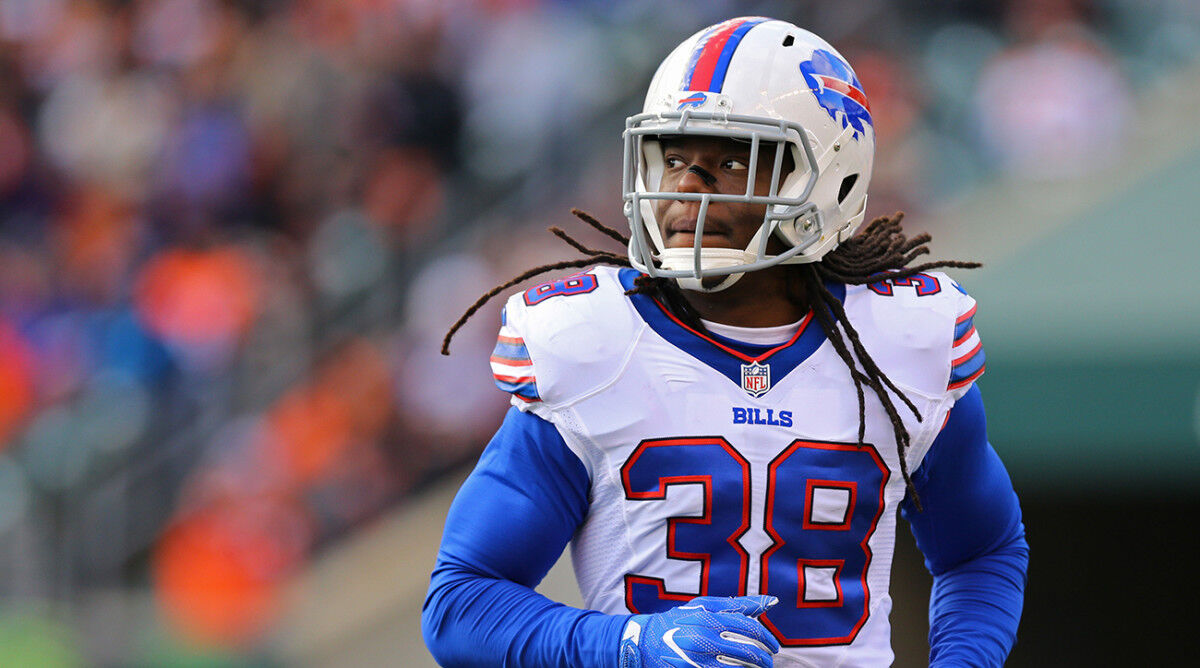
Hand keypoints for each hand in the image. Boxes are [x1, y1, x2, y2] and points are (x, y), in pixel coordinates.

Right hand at [618, 595, 779, 667]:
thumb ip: (738, 604)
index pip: (750, 629)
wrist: (644, 641)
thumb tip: (771, 600)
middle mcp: (704, 638)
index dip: (767, 638)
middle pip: (748, 651)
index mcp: (709, 618)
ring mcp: (698, 659)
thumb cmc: (679, 620)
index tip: (774, 646)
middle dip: (764, 659)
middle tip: (769, 661)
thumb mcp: (704, 605)